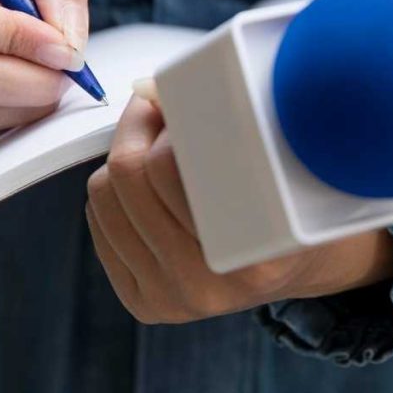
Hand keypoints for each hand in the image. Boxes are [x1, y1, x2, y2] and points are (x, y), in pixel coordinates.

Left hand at [85, 93, 392, 323]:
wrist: (294, 263)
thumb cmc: (289, 200)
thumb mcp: (279, 156)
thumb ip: (223, 121)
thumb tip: (150, 89)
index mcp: (255, 253)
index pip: (168, 165)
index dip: (167, 119)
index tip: (177, 97)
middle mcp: (210, 283)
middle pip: (128, 174)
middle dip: (139, 127)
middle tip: (161, 110)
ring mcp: (173, 298)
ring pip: (103, 195)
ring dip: (125, 158)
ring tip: (159, 148)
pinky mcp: (146, 304)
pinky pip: (98, 223)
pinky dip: (115, 192)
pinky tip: (149, 186)